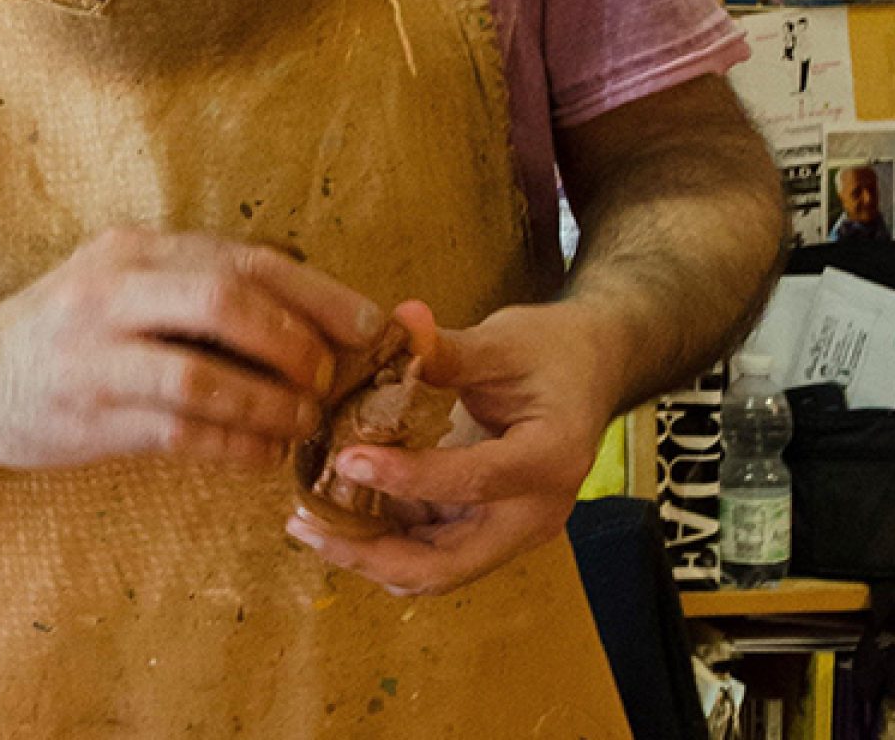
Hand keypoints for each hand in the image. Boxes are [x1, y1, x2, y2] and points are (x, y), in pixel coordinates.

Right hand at [0, 227, 385, 471]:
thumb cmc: (62, 337)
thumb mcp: (119, 289)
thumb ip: (193, 292)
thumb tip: (305, 321)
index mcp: (134, 251)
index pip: (243, 259)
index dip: (317, 293)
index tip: (367, 324)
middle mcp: (112, 290)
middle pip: (227, 299)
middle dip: (295, 341)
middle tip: (327, 377)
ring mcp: (95, 353)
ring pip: (203, 373)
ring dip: (269, 403)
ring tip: (302, 423)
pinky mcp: (86, 414)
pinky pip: (178, 431)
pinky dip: (233, 446)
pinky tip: (259, 456)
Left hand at [285, 300, 628, 594]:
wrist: (588, 371)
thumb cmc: (552, 351)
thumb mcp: (505, 341)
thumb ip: (449, 348)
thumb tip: (397, 325)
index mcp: (550, 460)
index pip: (472, 482)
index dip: (406, 477)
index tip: (347, 457)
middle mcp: (534, 512)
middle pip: (447, 564)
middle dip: (370, 553)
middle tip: (306, 524)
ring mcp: (510, 529)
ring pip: (433, 568)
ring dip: (368, 552)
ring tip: (308, 520)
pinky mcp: (487, 528)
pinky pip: (431, 549)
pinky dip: (383, 537)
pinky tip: (337, 508)